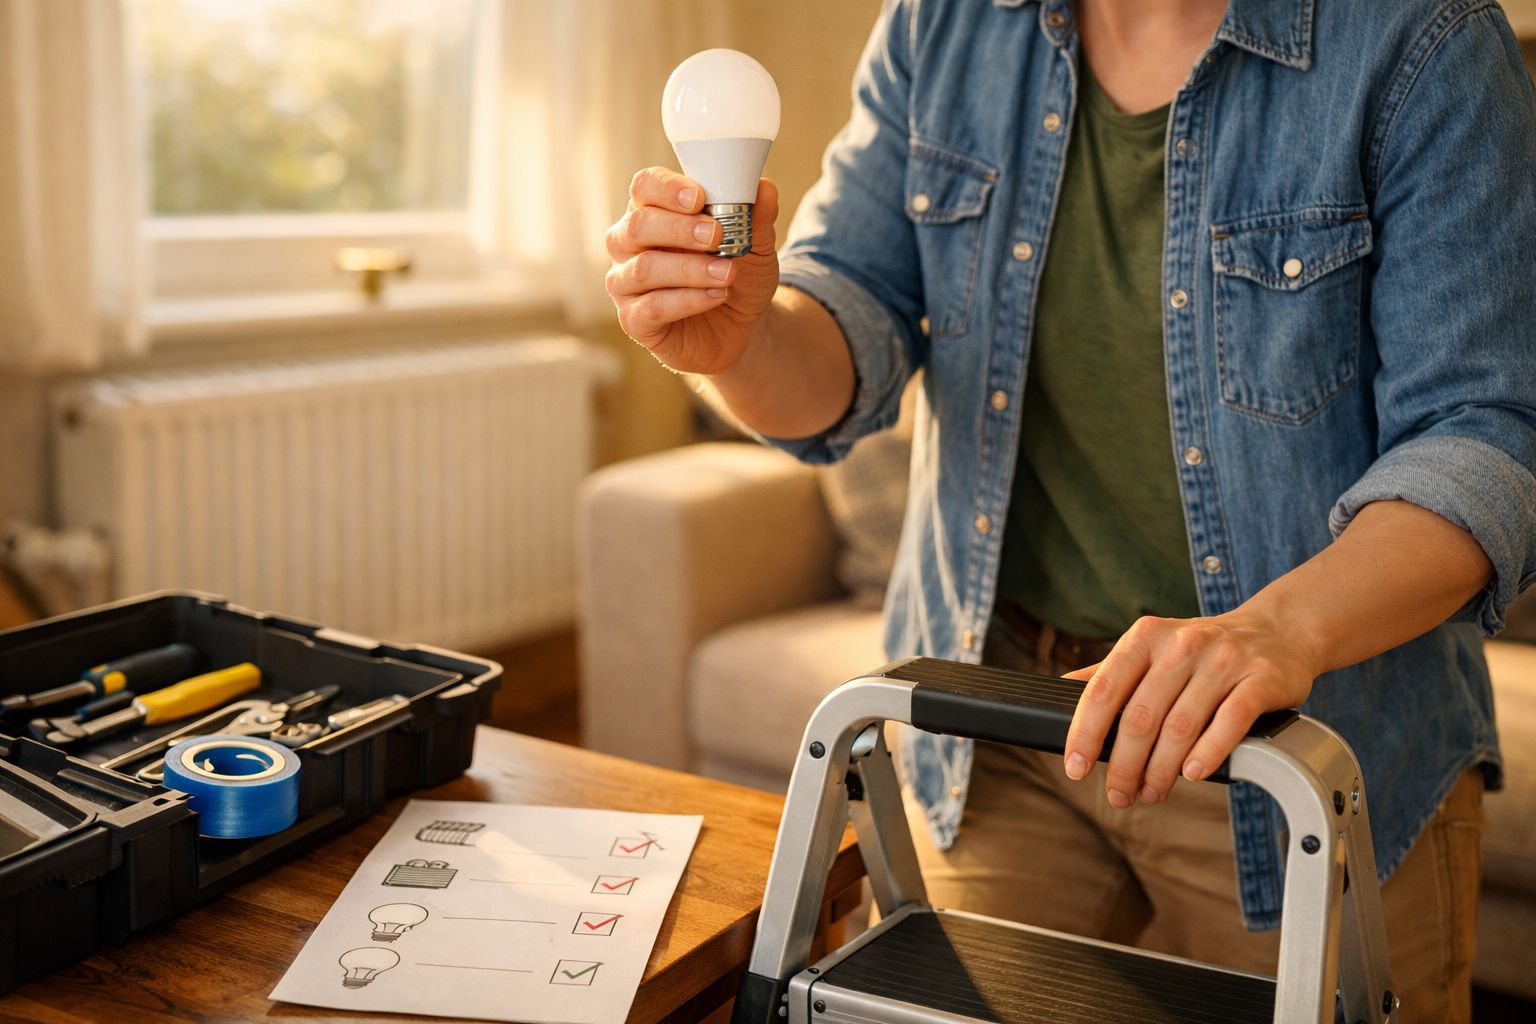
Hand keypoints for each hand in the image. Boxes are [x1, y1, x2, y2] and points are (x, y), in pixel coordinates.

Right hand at [605, 167, 780, 374]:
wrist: (740, 327)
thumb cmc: (735, 276)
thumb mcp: (754, 246)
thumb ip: (756, 218)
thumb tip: (765, 188)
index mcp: (653, 212)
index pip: (644, 186)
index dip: (667, 188)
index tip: (699, 198)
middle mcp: (630, 245)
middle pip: (637, 225)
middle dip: (679, 229)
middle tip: (716, 235)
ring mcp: (626, 283)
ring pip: (644, 269)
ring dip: (690, 269)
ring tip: (727, 273)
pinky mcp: (634, 320)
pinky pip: (652, 308)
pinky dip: (689, 300)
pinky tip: (717, 295)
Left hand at [1060, 610, 1319, 807]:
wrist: (1278, 631)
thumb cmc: (1203, 650)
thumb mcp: (1153, 648)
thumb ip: (1110, 672)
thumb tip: (1058, 693)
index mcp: (1146, 637)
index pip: (1103, 689)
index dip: (1084, 733)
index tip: (1076, 768)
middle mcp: (1182, 644)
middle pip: (1140, 717)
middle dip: (1124, 765)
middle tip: (1119, 795)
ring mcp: (1223, 660)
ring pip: (1180, 726)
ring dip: (1161, 770)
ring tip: (1151, 792)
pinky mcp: (1260, 679)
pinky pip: (1228, 723)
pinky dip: (1207, 754)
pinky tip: (1192, 775)